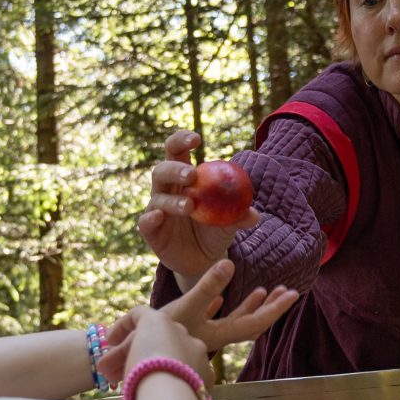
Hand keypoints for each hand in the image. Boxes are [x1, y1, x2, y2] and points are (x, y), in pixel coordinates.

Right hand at [103, 259, 298, 384]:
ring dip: (248, 305)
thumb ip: (207, 285)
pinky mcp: (187, 331)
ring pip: (232, 320)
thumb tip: (230, 263)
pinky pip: (210, 318)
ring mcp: (201, 335)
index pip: (255, 323)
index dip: (275, 309)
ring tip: (263, 291)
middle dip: (269, 307)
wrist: (129, 359)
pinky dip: (217, 305)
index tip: (294, 295)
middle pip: (250, 322)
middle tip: (288, 291)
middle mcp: (214, 338)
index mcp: (218, 335)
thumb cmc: (157, 339)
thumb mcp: (183, 308)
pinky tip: (218, 298)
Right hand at [138, 129, 257, 282]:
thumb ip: (239, 217)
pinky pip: (145, 222)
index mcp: (183, 179)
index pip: (176, 151)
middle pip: (162, 171)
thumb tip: (254, 214)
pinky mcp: (150, 231)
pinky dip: (150, 218)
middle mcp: (166, 190)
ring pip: (157, 198)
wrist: (202, 260)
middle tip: (192, 175)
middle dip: (175, 170)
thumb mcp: (229, 224)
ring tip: (190, 206)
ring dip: (173, 200)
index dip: (181, 140)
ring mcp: (156, 209)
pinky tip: (158, 216)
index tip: (196, 139)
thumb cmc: (215, 232)